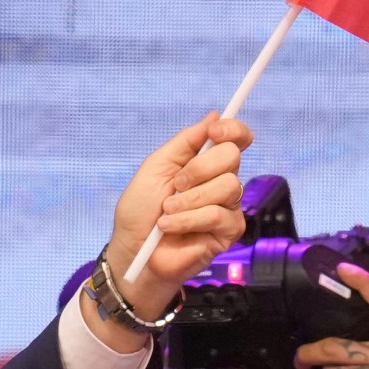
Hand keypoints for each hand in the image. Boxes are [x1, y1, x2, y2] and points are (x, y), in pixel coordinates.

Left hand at [107, 114, 252, 317]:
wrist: (133, 252)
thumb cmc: (139, 213)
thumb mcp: (155, 168)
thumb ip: (184, 141)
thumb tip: (214, 116)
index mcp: (204, 163)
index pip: (235, 138)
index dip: (232, 130)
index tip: (214, 133)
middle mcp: (220, 181)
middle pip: (231, 156)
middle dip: (198, 169)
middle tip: (175, 187)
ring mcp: (227, 206)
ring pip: (227, 186)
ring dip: (190, 199)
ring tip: (167, 213)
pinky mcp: (229, 231)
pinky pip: (218, 214)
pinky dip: (188, 220)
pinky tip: (170, 228)